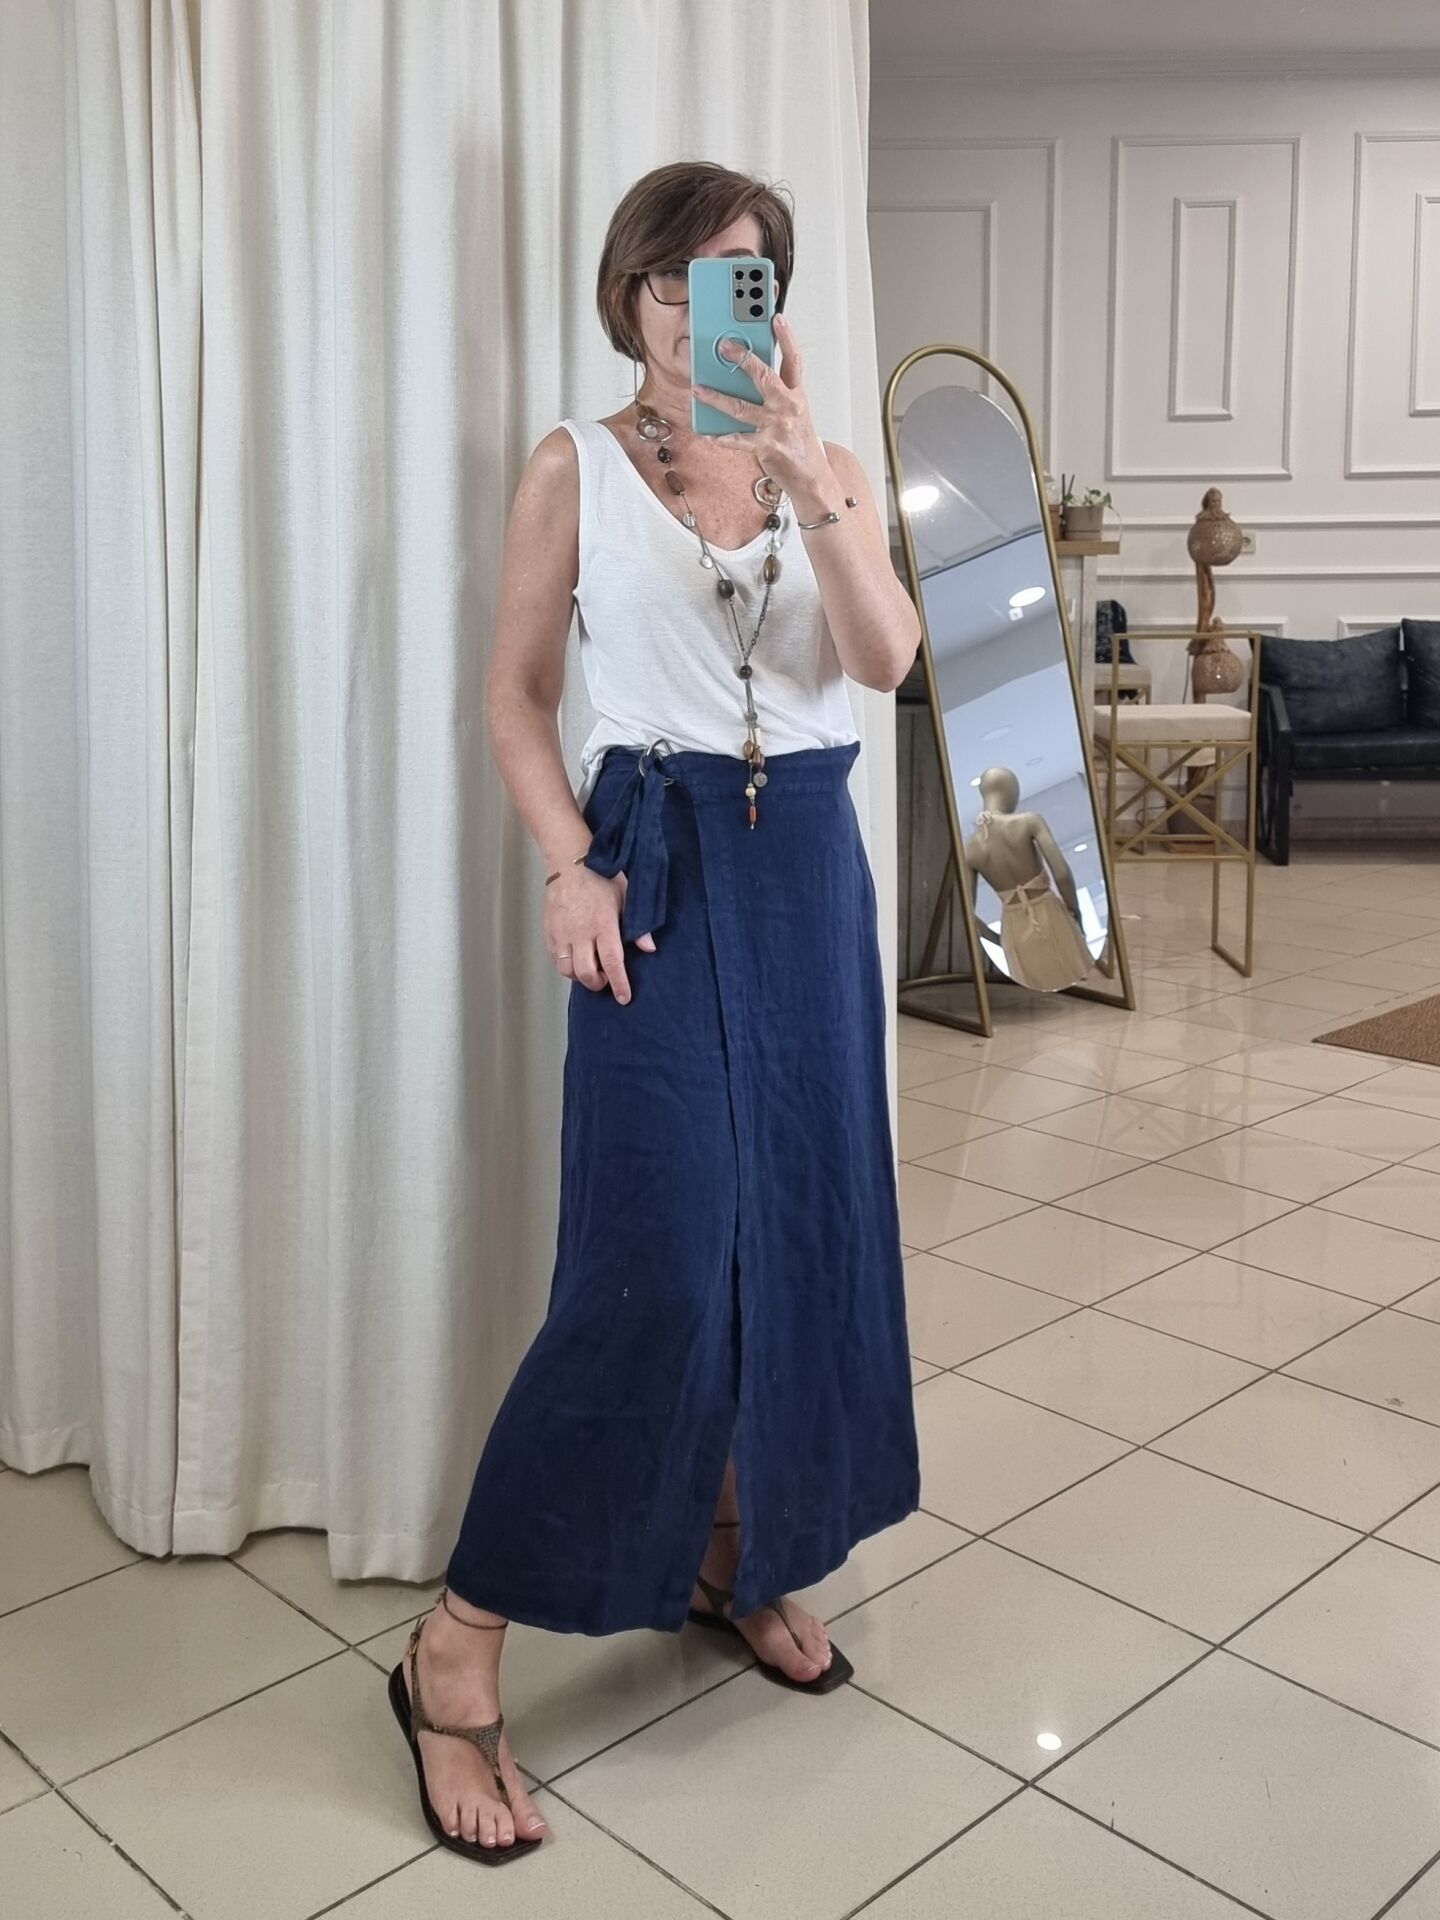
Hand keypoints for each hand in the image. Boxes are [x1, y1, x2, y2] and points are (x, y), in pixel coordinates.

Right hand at [545, 866, 655, 1005]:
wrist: (569, 863)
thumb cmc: (602, 878)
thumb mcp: (627, 896)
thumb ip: (638, 925)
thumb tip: (649, 948)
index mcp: (603, 924)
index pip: (612, 962)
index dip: (619, 983)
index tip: (624, 998)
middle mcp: (581, 932)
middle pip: (586, 973)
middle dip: (598, 984)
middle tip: (606, 979)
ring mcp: (562, 933)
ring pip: (568, 970)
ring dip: (581, 976)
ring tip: (591, 968)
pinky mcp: (550, 931)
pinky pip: (556, 959)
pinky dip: (566, 965)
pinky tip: (577, 958)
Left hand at [690, 313, 831, 500]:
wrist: (812, 477)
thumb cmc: (799, 442)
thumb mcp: (795, 411)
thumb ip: (775, 392)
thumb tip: (748, 373)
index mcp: (797, 394)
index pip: (794, 360)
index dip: (786, 337)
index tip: (776, 317)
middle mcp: (788, 407)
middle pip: (765, 377)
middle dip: (743, 359)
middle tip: (725, 346)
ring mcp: (777, 427)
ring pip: (742, 408)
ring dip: (716, 398)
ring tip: (697, 388)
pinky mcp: (766, 447)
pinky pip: (738, 439)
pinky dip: (720, 437)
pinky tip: (706, 432)